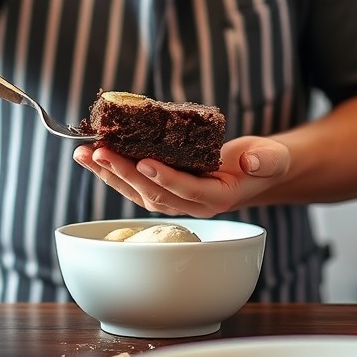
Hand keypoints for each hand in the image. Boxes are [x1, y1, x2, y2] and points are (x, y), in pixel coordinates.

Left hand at [72, 136, 290, 216]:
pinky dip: (111, 170)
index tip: (144, 161)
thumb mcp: (272, 157)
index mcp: (217, 197)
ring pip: (137, 191)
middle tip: (100, 152)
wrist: (256, 171)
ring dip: (108, 173)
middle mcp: (192, 203)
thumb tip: (251, 160)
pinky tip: (93, 157)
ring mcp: (175, 199)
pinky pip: (133, 183)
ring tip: (85, 153)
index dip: (165, 177)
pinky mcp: (163, 188)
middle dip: (124, 173)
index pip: (187, 189)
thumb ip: (266, 159)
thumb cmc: (263, 162)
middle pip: (153, 192)